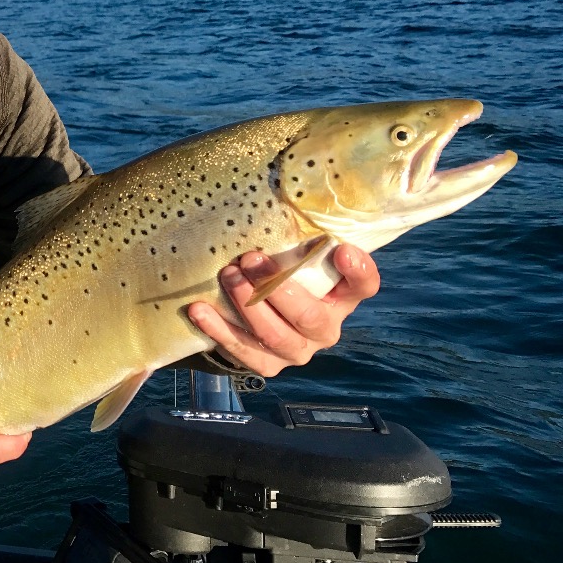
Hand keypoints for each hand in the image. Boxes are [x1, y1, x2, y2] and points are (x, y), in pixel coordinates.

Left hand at [186, 245, 379, 376]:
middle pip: (310, 316)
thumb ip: (296, 241)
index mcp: (340, 298)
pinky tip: (199, 309)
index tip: (342, 250)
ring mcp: (296, 350)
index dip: (358, 271)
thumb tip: (272, 198)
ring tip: (228, 276)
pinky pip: (241, 350)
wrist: (257, 320)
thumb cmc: (279, 276)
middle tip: (250, 259)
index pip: (363, 286)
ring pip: (274, 335)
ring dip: (248, 304)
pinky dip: (218, 329)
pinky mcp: (267, 364)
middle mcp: (324, 328)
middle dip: (277, 287)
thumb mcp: (294, 259)